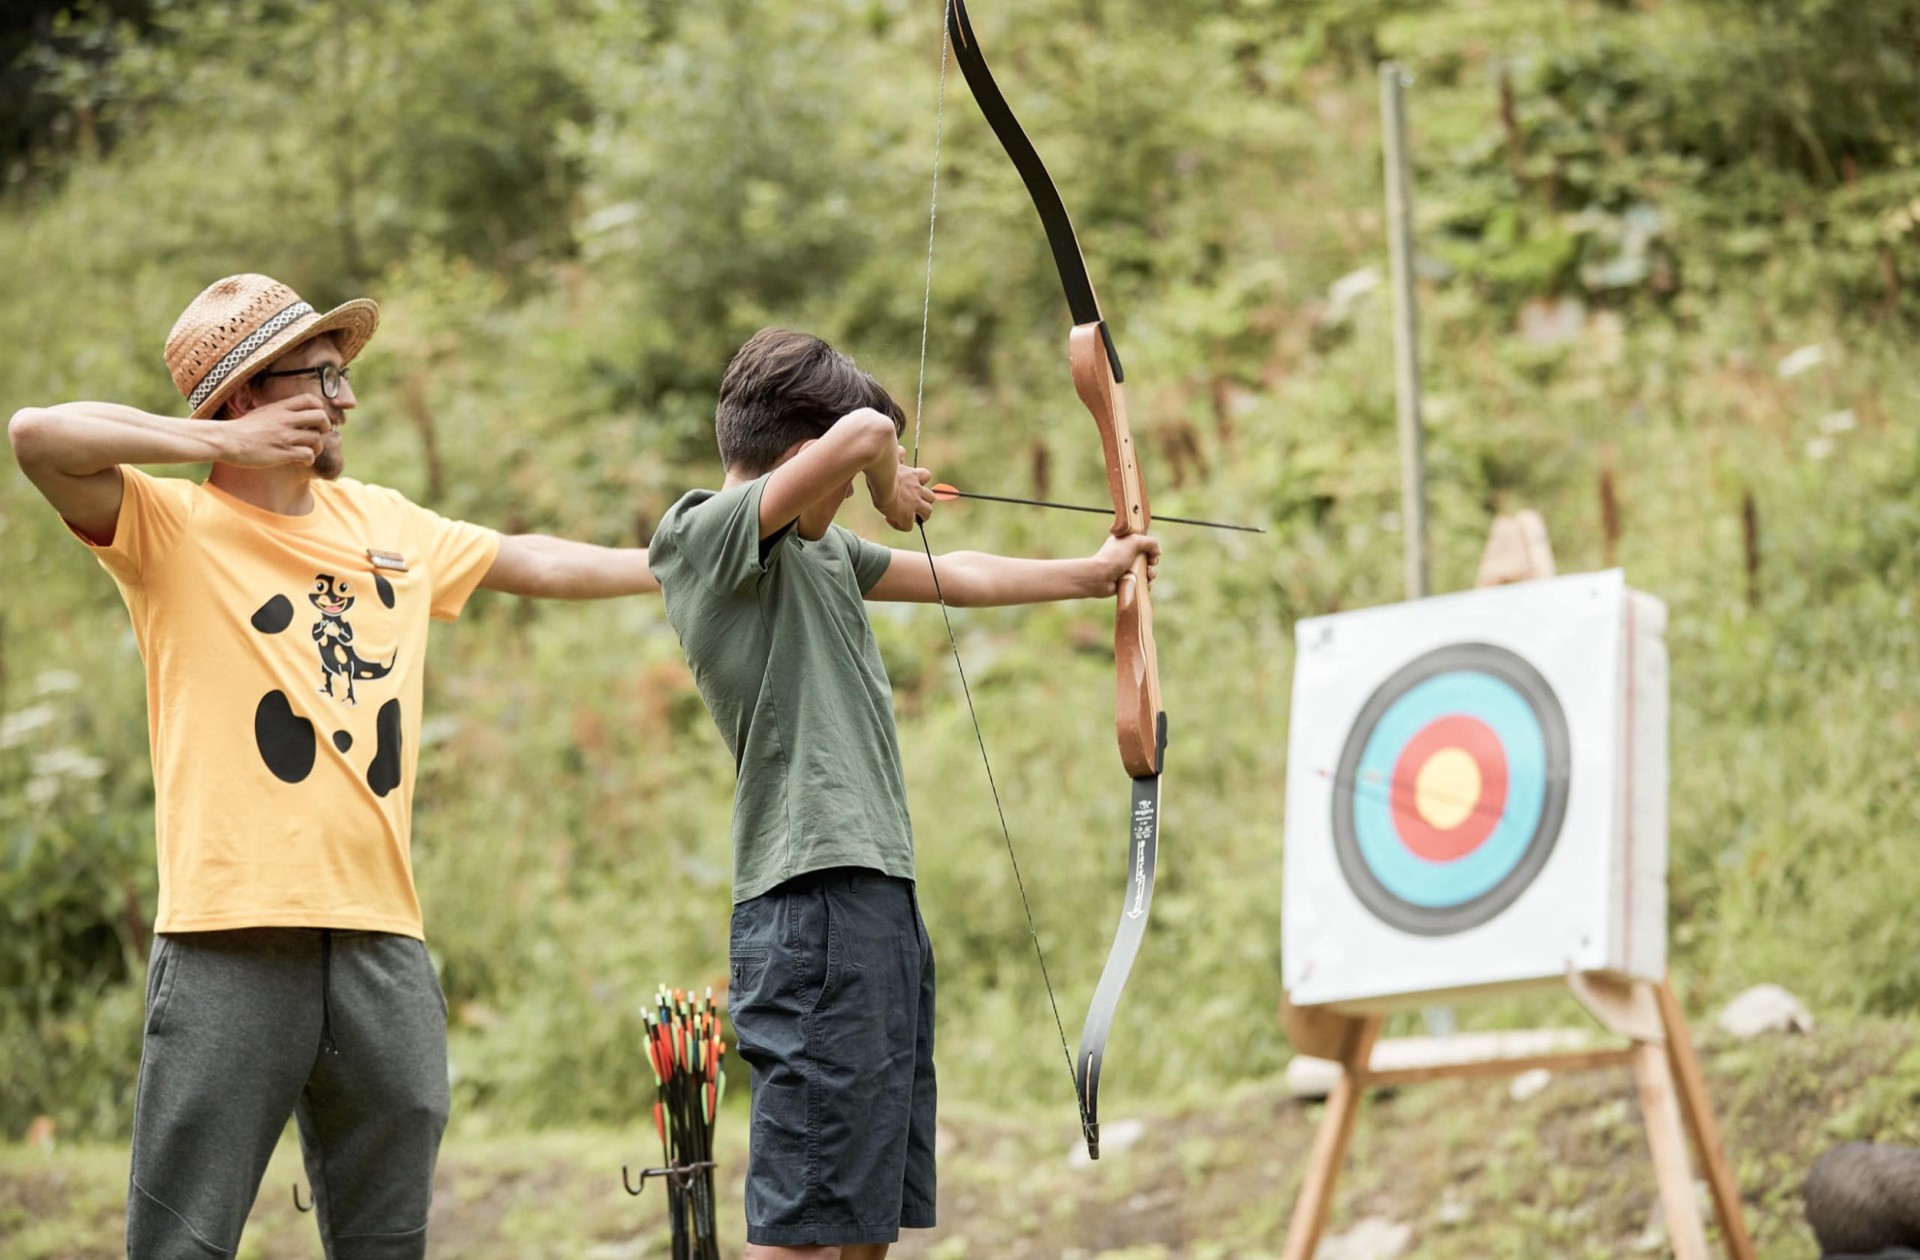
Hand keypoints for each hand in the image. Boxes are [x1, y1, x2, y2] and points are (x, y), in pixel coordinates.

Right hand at [216, 394, 333, 467]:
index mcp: (280, 407)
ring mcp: (285, 436)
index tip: (315, 419)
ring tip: (307, 451)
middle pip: (321, 417)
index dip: (319, 409)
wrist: (226, 440)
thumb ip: (280, 412)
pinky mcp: (283, 453)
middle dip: (325, 427)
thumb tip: (294, 414)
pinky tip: (299, 461)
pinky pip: (308, 455)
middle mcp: (286, 420)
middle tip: (317, 434)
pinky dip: (308, 460)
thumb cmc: (241, 429)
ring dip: (316, 448)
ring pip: (317, 439)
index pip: (311, 400)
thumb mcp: (262, 412)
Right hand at [870, 444, 935, 531]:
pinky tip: (890, 519)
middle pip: (932, 497)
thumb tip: (902, 450)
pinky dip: (901, 525)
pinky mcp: (907, 515)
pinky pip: (909, 526)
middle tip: (911, 505)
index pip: (925, 476)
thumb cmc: (883, 467)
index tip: (905, 486)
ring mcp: (914, 503)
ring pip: (928, 512)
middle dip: (924, 502)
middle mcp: (917, 490)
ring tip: (909, 517)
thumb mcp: (892, 458)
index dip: (920, 482)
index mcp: (913, 475)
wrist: (882, 480)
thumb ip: (899, 455)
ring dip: (920, 516)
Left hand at [1091, 532, 1160, 593]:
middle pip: (1146, 558)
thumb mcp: (1133, 541)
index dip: (1150, 548)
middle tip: (1150, 564)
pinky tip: (1147, 584)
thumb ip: (1150, 542)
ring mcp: (1125, 570)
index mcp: (1125, 543)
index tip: (1153, 553)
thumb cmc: (1114, 557)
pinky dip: (1147, 584)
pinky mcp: (1126, 582)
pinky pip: (1141, 583)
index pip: (1143, 543)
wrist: (1099, 577)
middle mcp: (1125, 555)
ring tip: (1149, 576)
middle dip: (1152, 562)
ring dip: (1151, 574)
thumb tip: (1158, 552)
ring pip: (1145, 572)